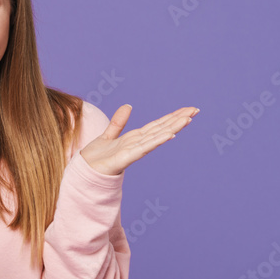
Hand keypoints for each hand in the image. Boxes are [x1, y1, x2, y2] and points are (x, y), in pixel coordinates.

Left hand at [80, 105, 198, 175]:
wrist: (83, 172)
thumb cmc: (96, 158)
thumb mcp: (107, 135)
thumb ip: (118, 122)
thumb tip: (128, 106)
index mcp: (134, 138)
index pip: (157, 125)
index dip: (171, 117)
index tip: (188, 109)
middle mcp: (137, 144)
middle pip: (161, 129)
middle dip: (178, 120)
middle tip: (196, 110)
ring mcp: (133, 151)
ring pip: (156, 137)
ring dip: (173, 128)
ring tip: (188, 119)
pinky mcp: (125, 158)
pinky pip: (143, 148)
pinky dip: (156, 141)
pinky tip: (169, 135)